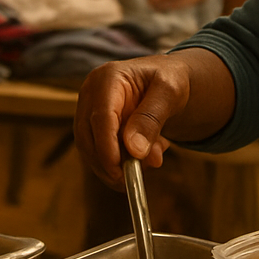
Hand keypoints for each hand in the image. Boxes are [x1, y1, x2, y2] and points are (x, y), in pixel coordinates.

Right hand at [74, 56, 185, 185]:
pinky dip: (116, 164)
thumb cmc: (169, 80)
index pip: (101, 117)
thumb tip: (134, 150)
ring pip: (89, 148)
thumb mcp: (170, 94)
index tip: (120, 170)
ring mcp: (88, 110)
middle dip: (109, 163)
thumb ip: (152, 119)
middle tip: (132, 180)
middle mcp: (91, 93)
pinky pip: (97, 152)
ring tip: (145, 167)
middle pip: (88, 136)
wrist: (166, 83)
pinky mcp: (92, 127)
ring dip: (113, 166)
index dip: (108, 147)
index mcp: (108, 78)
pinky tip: (141, 161)